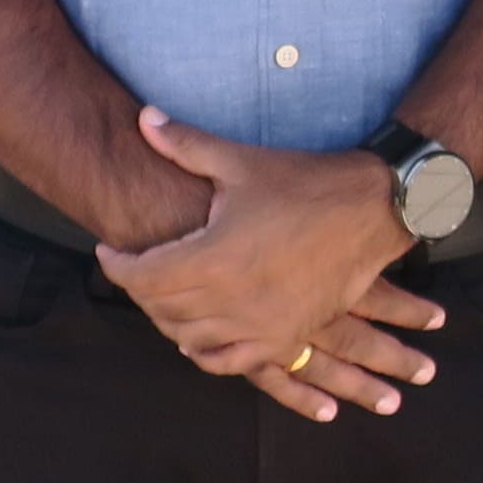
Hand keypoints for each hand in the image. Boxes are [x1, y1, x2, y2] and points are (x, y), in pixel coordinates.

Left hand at [94, 108, 444, 418]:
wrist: (372, 210)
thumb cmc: (305, 183)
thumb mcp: (241, 161)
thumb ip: (184, 144)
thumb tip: (142, 120)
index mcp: (214, 259)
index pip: (142, 277)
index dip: (117, 266)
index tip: (110, 250)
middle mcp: (231, 301)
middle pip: (160, 309)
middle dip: (140, 290)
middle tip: (135, 268)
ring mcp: (259, 326)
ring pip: (189, 339)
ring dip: (168, 321)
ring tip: (163, 296)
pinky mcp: (284, 337)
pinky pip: (229, 362)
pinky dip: (205, 353)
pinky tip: (196, 338)